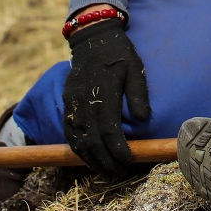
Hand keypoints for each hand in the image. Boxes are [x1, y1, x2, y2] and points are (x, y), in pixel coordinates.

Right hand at [62, 18, 149, 176]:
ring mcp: (72, 103)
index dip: (117, 149)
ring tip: (105, 171)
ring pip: (77, 139)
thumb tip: (143, 119)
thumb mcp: (135, 68)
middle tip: (119, 173)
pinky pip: (69, 131)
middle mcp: (84, 101)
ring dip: (90, 159)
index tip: (128, 161)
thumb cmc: (119, 53)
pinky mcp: (67, 103)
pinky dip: (77, 148)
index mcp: (103, 93)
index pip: (108, 130)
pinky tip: (87, 157)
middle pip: (91, 140)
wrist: (93, 37)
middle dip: (105, 160)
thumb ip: (138, 93)